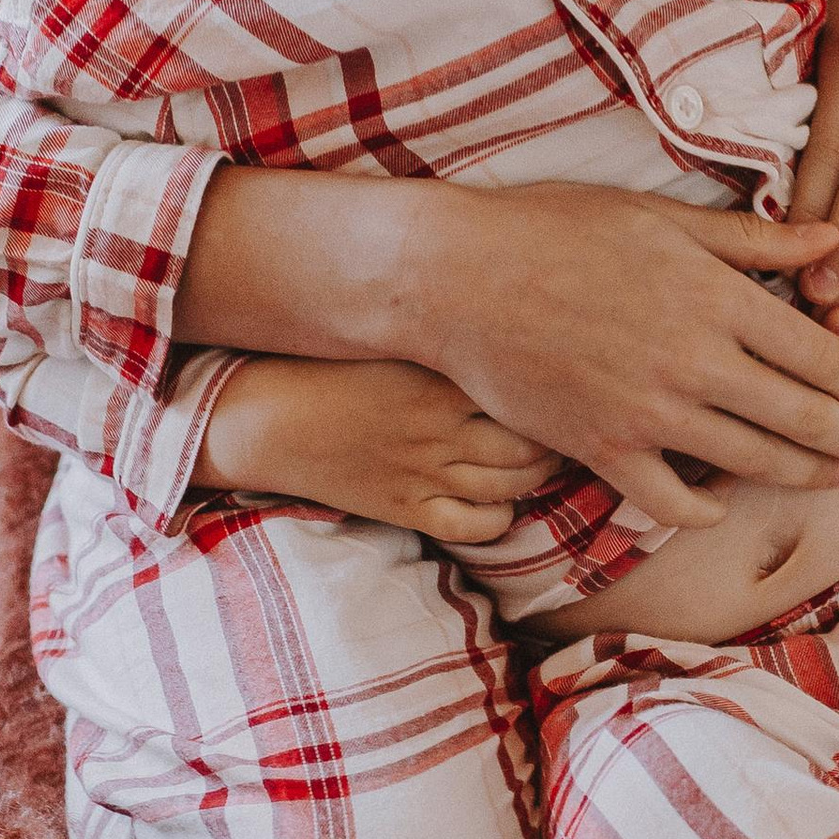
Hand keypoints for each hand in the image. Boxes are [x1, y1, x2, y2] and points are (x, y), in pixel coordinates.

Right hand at [175, 168, 838, 538]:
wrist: (453, 278)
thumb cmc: (554, 230)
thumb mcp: (659, 215)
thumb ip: (751, 239)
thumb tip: (833, 237)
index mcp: (712, 297)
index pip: (818, 354)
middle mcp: (691, 361)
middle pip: (803, 418)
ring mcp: (647, 413)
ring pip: (753, 462)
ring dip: (804, 476)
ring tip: (831, 478)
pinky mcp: (601, 448)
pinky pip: (671, 500)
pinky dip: (703, 509)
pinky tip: (720, 502)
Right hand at [197, 356, 552, 543]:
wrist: (264, 416)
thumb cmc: (328, 366)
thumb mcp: (392, 338)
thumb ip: (448, 332)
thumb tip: (509, 311)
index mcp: (439, 375)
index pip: (526, 390)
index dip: (560, 394)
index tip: (574, 386)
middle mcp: (440, 425)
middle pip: (532, 444)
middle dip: (562, 441)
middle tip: (573, 430)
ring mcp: (425, 470)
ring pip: (513, 485)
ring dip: (540, 478)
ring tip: (546, 462)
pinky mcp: (407, 508)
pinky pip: (477, 526)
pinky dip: (503, 518)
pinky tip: (503, 501)